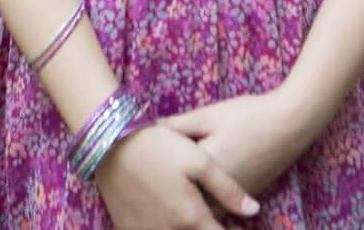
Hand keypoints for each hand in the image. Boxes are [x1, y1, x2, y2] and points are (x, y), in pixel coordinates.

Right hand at [94, 123, 260, 228]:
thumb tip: (253, 212)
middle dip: (209, 229)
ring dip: (186, 229)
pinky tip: (168, 216)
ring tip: (191, 215)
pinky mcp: (127, 228)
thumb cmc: (159, 147)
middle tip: (216, 218)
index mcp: (191, 219)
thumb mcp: (199, 161)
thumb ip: (227, 190)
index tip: (238, 226)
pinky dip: (164, 227)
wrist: (110, 143)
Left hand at [158, 90, 310, 199]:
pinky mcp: (246, 196)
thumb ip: (177, 125)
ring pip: (203, 209)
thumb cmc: (248, 115)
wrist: (290, 123)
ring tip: (172, 187)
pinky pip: (219, 208)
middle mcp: (217, 191)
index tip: (139, 168)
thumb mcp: (208, 115)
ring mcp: (234, 197)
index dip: (154, 174)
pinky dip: (207, 201)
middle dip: (170, 193)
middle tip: (152, 182)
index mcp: (202, 169)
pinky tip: (198, 189)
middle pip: (185, 201)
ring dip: (189, 201)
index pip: (169, 179)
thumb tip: (149, 129)